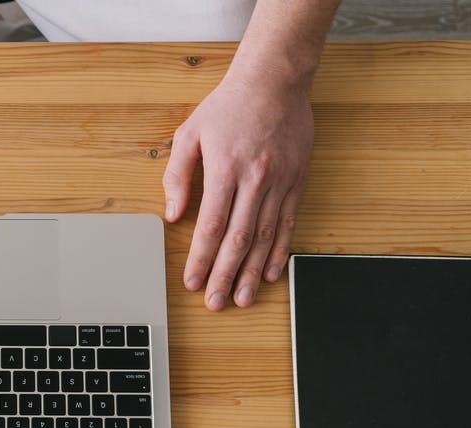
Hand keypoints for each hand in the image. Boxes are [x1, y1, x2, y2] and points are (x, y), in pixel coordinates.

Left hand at [162, 72, 312, 309]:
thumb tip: (173, 214)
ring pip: (265, 236)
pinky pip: (288, 223)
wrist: (274, 80)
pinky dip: (279, 251)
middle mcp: (255, 179)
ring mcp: (280, 181)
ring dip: (251, 271)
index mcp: (225, 169)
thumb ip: (177, 175)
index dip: (201, 258)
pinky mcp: (297, 180)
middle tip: (216, 303)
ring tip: (241, 298)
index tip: (193, 281)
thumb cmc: (228, 106)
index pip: (211, 225)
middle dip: (225, 274)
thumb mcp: (189, 134)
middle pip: (238, 238)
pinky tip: (269, 272)